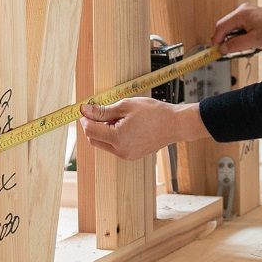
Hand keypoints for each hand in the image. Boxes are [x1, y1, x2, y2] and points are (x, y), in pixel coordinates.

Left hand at [79, 98, 208, 160]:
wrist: (176, 124)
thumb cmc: (155, 113)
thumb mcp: (126, 106)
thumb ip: (103, 110)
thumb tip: (85, 111)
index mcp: (118, 138)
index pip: (90, 130)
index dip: (85, 119)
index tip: (87, 109)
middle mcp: (120, 150)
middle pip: (94, 139)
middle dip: (93, 126)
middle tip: (101, 112)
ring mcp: (126, 155)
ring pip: (104, 144)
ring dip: (104, 131)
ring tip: (118, 117)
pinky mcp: (132, 155)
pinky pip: (115, 146)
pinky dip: (114, 136)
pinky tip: (125, 125)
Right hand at [212, 2, 261, 55]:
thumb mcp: (254, 41)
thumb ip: (236, 45)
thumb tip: (223, 48)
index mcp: (239, 15)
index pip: (220, 27)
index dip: (216, 41)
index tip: (216, 51)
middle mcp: (241, 11)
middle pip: (225, 27)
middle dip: (226, 40)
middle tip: (230, 52)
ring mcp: (246, 12)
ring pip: (233, 28)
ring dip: (235, 38)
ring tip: (246, 47)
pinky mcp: (251, 16)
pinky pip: (240, 26)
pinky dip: (241, 35)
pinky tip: (250, 41)